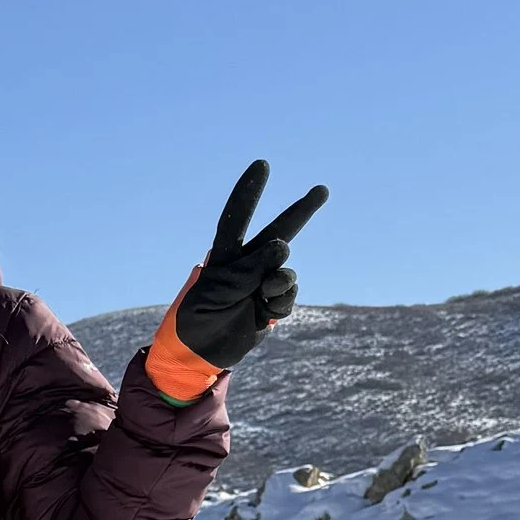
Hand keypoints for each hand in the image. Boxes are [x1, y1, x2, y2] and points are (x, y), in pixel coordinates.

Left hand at [146, 161, 327, 399]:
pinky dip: (281, 302)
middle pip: (278, 232)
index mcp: (224, 255)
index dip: (249, 192)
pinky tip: (265, 312)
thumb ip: (249, 267)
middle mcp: (247, 264)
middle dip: (301, 211)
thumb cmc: (196, 319)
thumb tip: (283, 245)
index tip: (262, 165)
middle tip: (322, 190)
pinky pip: (288, 295)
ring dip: (281, 281)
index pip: (237, 218)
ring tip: (263, 295)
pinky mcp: (271, 304)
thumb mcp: (217, 290)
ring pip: (286, 271)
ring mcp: (261, 283)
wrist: (198, 354)